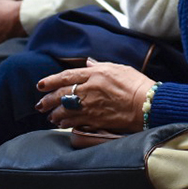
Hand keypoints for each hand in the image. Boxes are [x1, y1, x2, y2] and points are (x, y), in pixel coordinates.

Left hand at [35, 60, 155, 131]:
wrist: (148, 103)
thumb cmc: (137, 84)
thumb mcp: (119, 68)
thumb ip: (100, 66)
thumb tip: (88, 64)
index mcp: (96, 73)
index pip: (67, 76)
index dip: (51, 80)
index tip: (40, 85)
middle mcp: (91, 88)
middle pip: (62, 93)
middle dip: (48, 99)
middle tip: (39, 104)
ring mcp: (92, 105)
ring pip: (65, 109)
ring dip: (55, 113)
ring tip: (49, 116)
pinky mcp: (96, 119)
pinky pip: (75, 122)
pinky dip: (65, 123)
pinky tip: (61, 124)